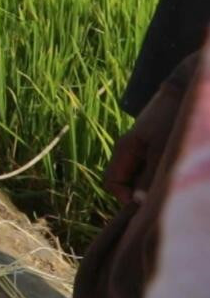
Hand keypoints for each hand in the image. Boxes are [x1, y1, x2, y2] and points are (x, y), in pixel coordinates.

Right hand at [103, 87, 180, 203]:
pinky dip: (163, 175)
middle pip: (127, 182)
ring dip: (155, 184)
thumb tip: (139, 203)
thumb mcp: (161, 150)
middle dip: (142, 192)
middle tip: (163, 196)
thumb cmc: (170, 119)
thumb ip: (149, 177)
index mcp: (123, 150)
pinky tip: (176, 171)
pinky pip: (153, 169)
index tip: (145, 205)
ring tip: (173, 181)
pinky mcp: (156, 147)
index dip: (124, 197)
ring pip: (142, 177)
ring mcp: (143, 149)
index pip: (112, 183)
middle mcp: (130, 152)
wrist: (186, 92)